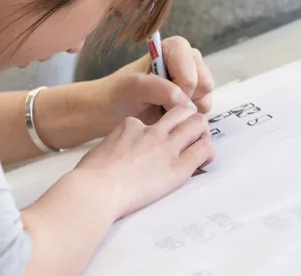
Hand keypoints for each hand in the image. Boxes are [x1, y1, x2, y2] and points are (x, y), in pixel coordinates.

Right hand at [74, 106, 213, 218]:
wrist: (97, 189)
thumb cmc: (92, 174)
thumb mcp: (104, 148)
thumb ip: (118, 145)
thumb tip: (120, 155)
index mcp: (131, 125)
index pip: (155, 119)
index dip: (161, 129)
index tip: (161, 141)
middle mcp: (151, 130)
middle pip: (180, 111)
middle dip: (189, 119)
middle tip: (190, 135)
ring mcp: (166, 147)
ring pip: (197, 124)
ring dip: (202, 132)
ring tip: (200, 145)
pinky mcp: (178, 167)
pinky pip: (203, 150)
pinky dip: (207, 152)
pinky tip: (205, 161)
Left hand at [98, 36, 214, 127]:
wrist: (113, 111)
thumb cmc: (119, 94)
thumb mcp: (132, 87)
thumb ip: (158, 88)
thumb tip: (185, 101)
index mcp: (174, 48)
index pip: (191, 72)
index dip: (180, 88)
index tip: (161, 96)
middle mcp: (187, 60)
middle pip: (204, 84)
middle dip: (185, 99)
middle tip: (161, 103)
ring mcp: (193, 79)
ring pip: (206, 99)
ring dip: (186, 110)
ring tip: (163, 108)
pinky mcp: (195, 98)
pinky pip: (205, 111)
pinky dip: (188, 117)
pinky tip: (169, 113)